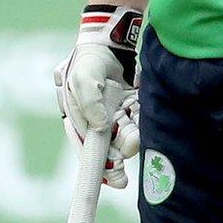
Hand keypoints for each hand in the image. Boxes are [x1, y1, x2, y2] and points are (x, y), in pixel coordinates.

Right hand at [54, 5, 142, 186]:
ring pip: (127, 137)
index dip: (99, 168)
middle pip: (109, 148)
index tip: (114, 181)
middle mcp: (98, 122)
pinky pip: (140, 122)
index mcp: (79, 121)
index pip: (87, 150)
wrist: (109, 41)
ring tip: (134, 138)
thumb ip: (89, 103)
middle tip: (125, 164)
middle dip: (118, 157)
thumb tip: (101, 128)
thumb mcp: (82, 79)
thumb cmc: (88, 61)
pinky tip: (141, 122)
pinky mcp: (133, 107)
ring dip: (132, 141)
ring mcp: (116, 115)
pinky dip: (143, 127)